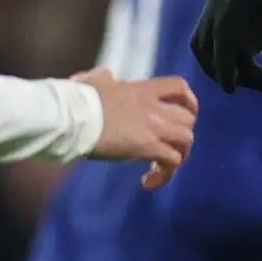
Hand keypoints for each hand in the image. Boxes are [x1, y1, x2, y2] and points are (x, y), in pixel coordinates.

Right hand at [76, 68, 196, 186]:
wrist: (73, 116)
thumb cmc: (78, 99)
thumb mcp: (95, 81)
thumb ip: (105, 79)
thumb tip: (107, 77)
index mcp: (142, 90)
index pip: (178, 87)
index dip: (188, 100)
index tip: (184, 111)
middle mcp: (153, 107)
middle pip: (188, 118)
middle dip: (182, 133)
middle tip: (167, 145)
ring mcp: (153, 127)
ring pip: (186, 140)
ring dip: (178, 155)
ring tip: (159, 167)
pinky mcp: (148, 147)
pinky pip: (172, 162)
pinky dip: (165, 174)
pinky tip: (148, 182)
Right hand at [190, 0, 261, 91]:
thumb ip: (261, 34)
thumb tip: (234, 62)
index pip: (224, 31)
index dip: (224, 63)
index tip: (230, 89)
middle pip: (206, 41)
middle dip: (225, 69)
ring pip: (203, 43)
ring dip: (223, 67)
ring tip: (259, 79)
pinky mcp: (220, 7)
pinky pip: (212, 38)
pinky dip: (225, 57)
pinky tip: (249, 68)